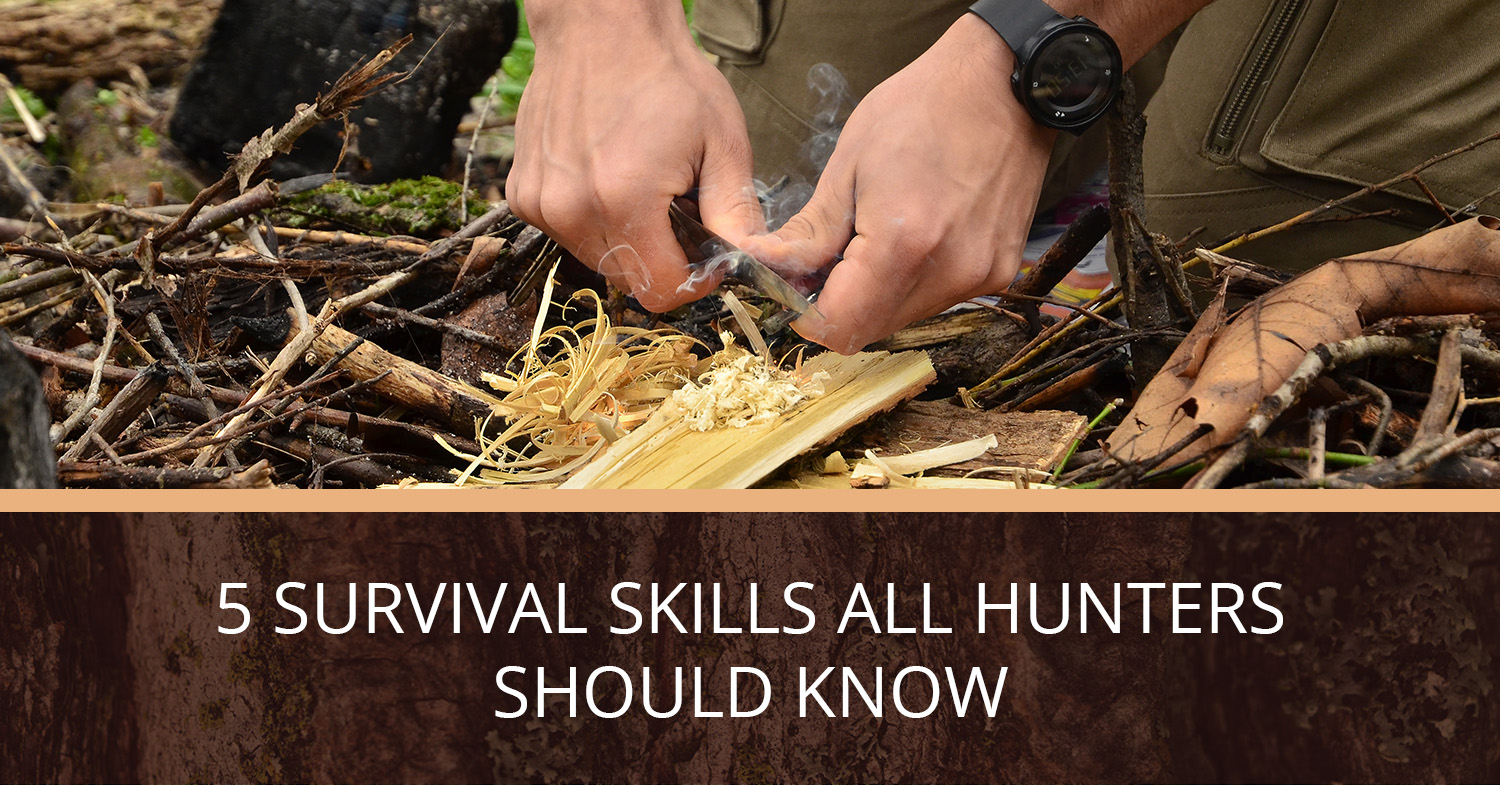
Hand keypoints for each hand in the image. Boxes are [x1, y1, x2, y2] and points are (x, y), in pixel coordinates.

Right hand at [506, 4, 763, 310]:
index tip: (707, 254)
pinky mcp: (523, 195)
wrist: (601, 27)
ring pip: (597, 260)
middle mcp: (571, 210)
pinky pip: (568, 234)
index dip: (692, 282)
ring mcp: (540, 204)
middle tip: (678, 211)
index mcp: (623, 200)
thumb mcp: (722, 142)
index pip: (659, 291)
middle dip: (661, 260)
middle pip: (627, 281)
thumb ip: (736, 212)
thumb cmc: (667, 76)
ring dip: (626, 241)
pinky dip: (593, 220)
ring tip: (643, 187)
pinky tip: (608, 177)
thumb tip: (752, 264)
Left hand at [740, 14, 1056, 352]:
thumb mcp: (848, 166)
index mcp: (903, 244)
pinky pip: (936, 298)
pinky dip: (911, 281)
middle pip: (871, 330)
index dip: (808, 315)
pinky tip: (912, 235)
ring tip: (873, 237)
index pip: (840, 327)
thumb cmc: (921, 109)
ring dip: (876, 294)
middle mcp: (948, 273)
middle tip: (830, 256)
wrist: (1004, 84)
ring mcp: (980, 277)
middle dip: (840, 304)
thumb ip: (809, 234)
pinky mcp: (998, 272)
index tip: (797, 286)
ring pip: (903, 318)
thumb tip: (768, 269)